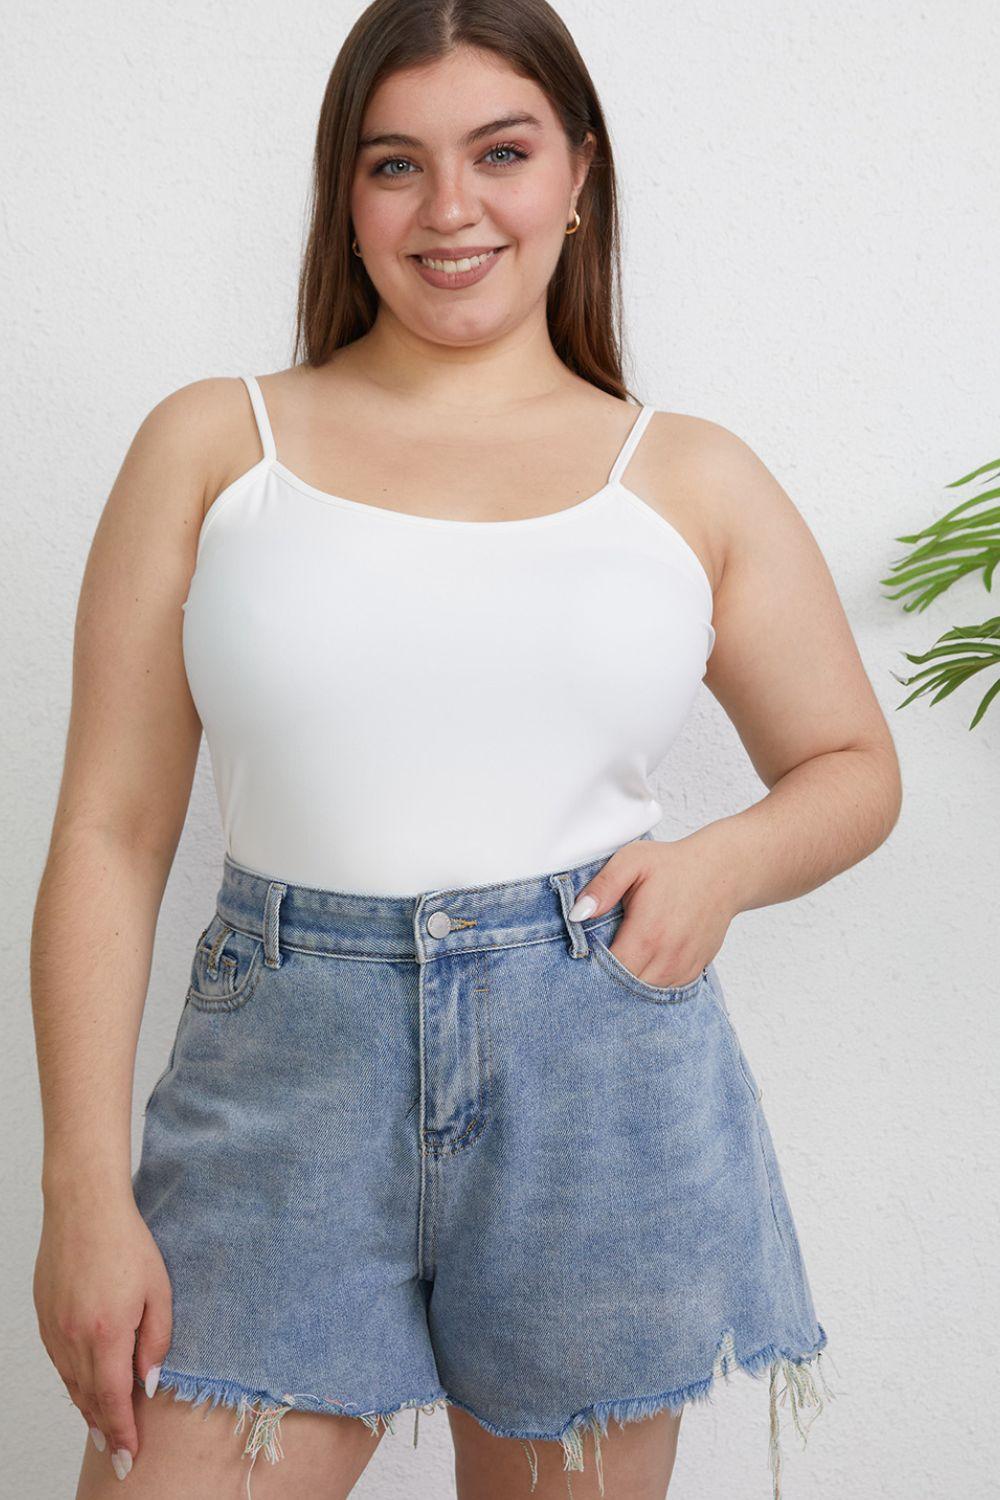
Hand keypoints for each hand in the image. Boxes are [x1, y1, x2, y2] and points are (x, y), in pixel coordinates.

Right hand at [33, 1187, 172, 1480]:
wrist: (84, 1208)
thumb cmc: (127, 1242)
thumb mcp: (158, 1290)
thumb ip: (156, 1340)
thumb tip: (149, 1382)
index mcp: (106, 1334)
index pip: (114, 1399)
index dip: (122, 1432)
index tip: (129, 1456)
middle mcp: (74, 1338)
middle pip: (88, 1398)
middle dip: (104, 1430)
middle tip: (117, 1455)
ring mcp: (54, 1329)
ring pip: (70, 1383)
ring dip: (87, 1409)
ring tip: (102, 1430)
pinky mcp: (44, 1317)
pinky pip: (59, 1362)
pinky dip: (73, 1381)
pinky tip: (84, 1387)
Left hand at [569, 833, 736, 987]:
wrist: (723, 872)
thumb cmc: (673, 865)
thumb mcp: (632, 861)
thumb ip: (602, 886)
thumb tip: (577, 914)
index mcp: (647, 933)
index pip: (609, 972)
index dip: (591, 969)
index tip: (581, 958)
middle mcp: (667, 957)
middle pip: (626, 989)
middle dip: (606, 980)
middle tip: (594, 963)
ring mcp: (683, 967)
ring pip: (646, 994)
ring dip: (628, 985)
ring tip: (616, 963)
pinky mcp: (694, 970)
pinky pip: (665, 990)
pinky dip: (649, 983)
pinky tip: (640, 965)